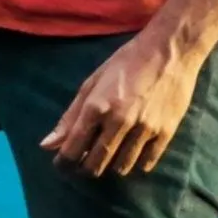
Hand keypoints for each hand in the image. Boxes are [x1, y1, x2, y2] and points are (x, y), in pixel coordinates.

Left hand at [40, 30, 202, 179]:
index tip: (63, 164)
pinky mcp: (165, 133)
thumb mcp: (94, 81)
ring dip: (111, 165)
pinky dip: (136, 162)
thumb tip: (47, 145)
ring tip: (110, 152)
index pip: (73, 151)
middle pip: (95, 165)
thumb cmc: (127, 61)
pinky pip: (145, 164)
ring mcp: (143, 129)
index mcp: (97, 106)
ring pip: (120, 168)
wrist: (170, 49)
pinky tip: (133, 149)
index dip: (64, 163)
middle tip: (85, 160)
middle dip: (85, 168)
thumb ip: (70, 116)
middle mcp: (119, 121)